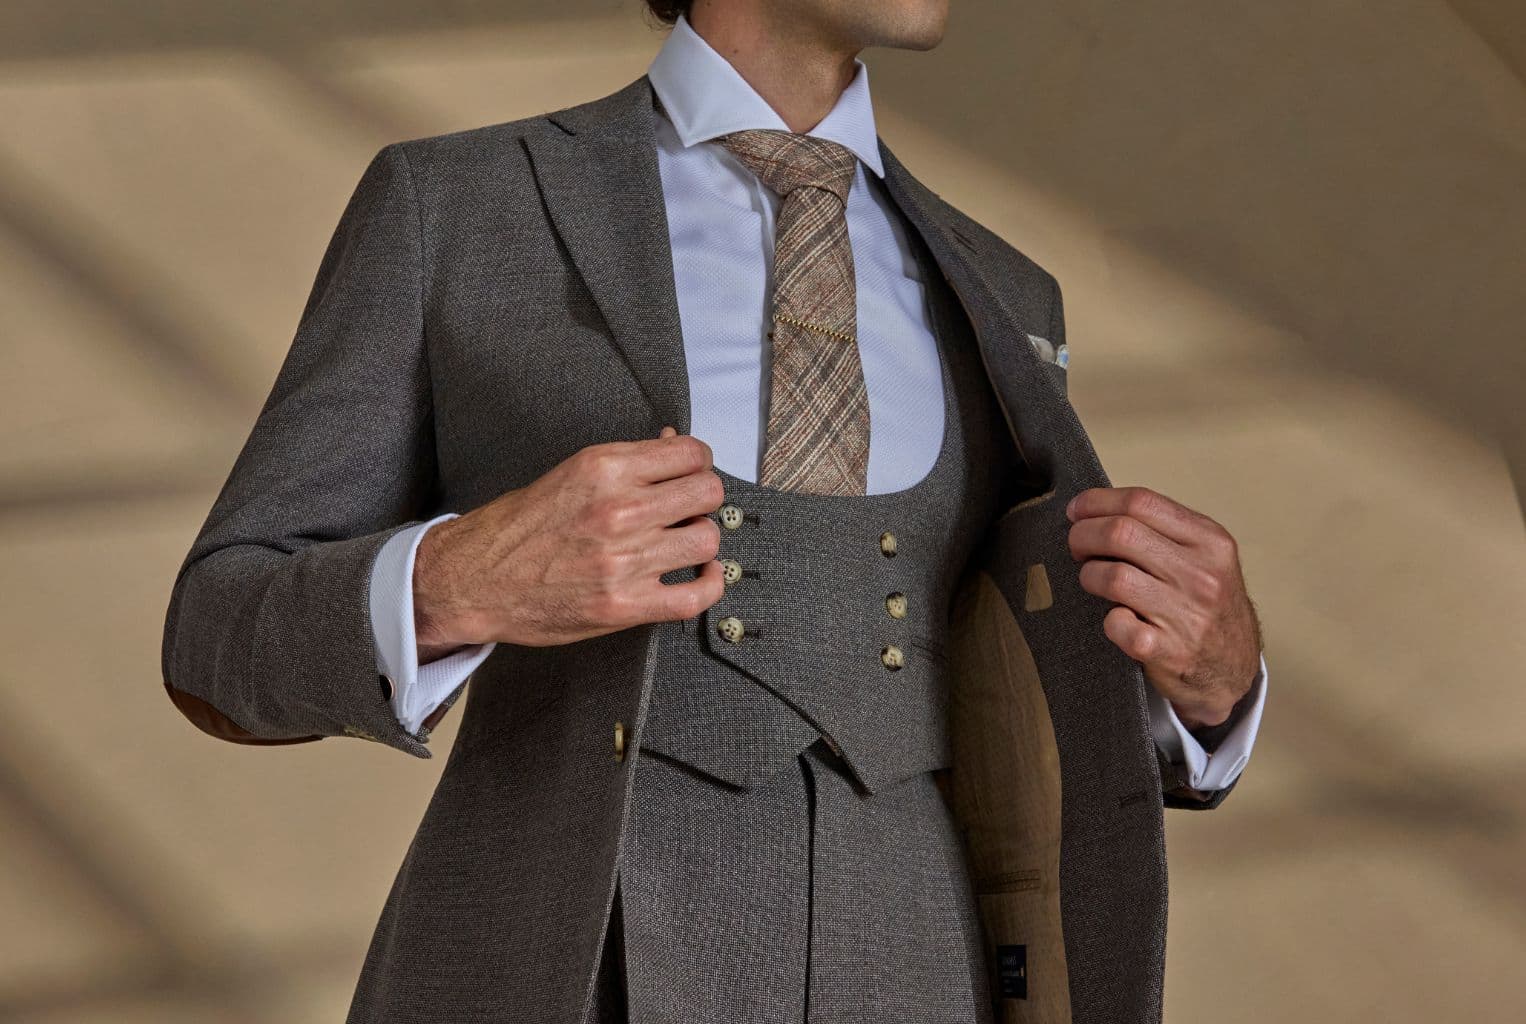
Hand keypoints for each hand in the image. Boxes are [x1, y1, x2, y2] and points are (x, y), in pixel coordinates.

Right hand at [411, 425, 726, 656]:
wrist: (473, 580)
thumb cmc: (517, 529)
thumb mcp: (569, 474)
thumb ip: (626, 463)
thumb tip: (673, 444)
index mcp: (603, 468)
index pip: (689, 453)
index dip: (698, 462)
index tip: (692, 472)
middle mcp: (618, 510)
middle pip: (706, 492)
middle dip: (703, 498)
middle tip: (689, 508)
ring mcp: (623, 560)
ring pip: (706, 540)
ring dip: (702, 540)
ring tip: (684, 542)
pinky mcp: (624, 605)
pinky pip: (695, 596)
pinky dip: (709, 585)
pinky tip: (702, 576)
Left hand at [1065, 486, 1261, 729]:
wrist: (1233, 667)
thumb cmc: (1208, 605)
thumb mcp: (1205, 557)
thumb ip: (1162, 530)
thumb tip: (1095, 509)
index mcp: (1210, 541)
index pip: (1141, 502)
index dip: (1097, 502)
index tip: (1076, 510)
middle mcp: (1203, 575)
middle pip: (1120, 533)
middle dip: (1083, 535)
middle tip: (1076, 546)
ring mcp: (1188, 614)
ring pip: (1113, 576)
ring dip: (1089, 575)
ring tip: (1093, 580)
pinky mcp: (1170, 651)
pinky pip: (1116, 624)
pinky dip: (1108, 621)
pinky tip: (1117, 619)